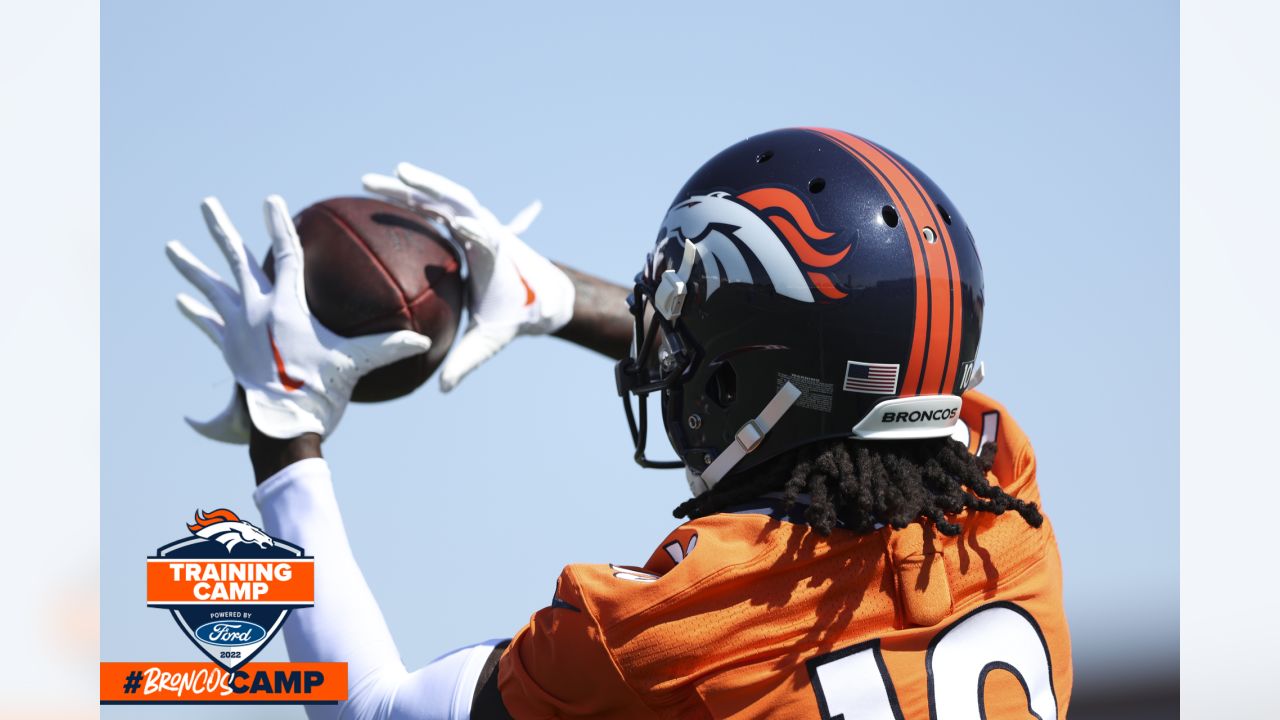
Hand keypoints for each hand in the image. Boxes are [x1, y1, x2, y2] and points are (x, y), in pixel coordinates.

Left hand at [168, 195, 433, 441]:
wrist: (279, 428)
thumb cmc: (317, 393)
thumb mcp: (354, 365)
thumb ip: (387, 348)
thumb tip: (423, 342)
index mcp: (285, 307)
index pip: (285, 255)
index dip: (279, 225)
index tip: (271, 200)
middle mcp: (254, 311)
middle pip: (234, 260)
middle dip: (220, 228)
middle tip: (205, 203)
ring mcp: (237, 330)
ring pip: (210, 289)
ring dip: (191, 267)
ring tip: (171, 247)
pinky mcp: (229, 350)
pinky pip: (209, 324)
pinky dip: (197, 312)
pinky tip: (182, 301)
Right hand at [362, 164, 573, 391]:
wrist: (532, 295)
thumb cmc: (509, 317)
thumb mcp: (490, 341)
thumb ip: (468, 362)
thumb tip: (444, 389)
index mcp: (496, 257)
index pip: (488, 239)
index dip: (477, 231)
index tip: (459, 225)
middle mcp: (486, 230)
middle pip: (459, 201)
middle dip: (430, 187)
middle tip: (398, 175)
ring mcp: (473, 221)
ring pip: (441, 195)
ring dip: (409, 184)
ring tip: (370, 179)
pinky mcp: (461, 221)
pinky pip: (432, 204)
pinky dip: (407, 196)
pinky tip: (374, 193)